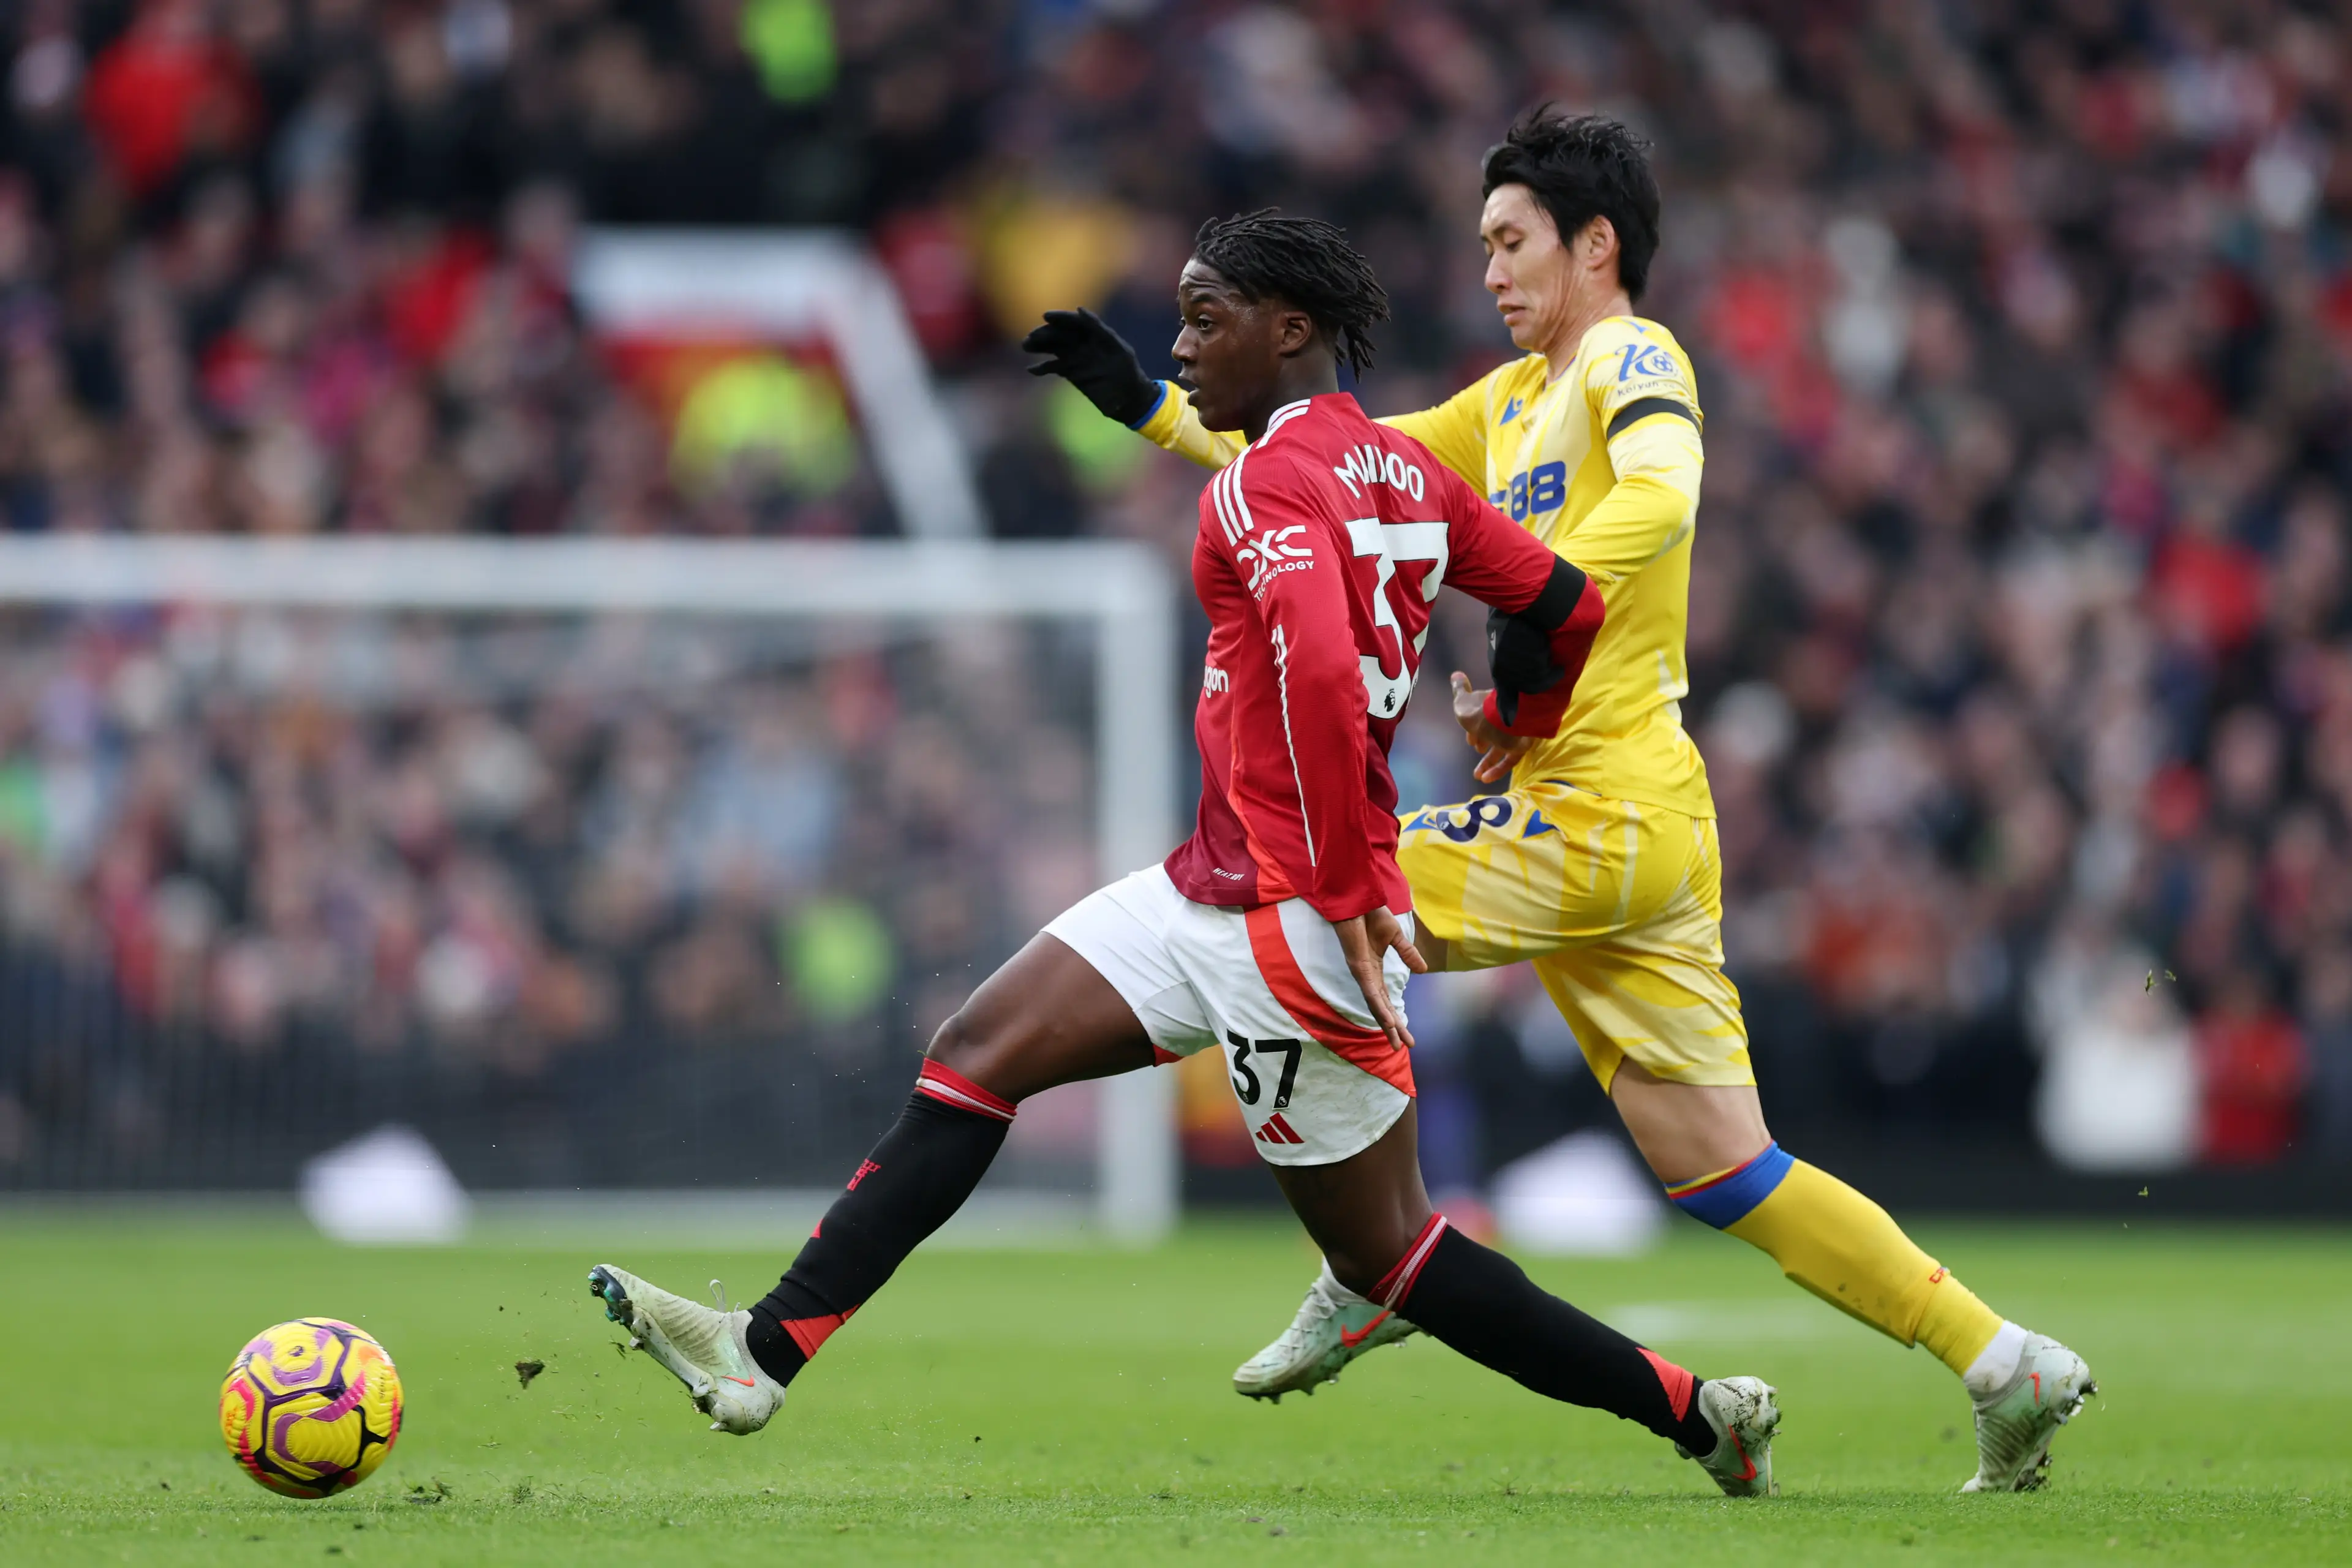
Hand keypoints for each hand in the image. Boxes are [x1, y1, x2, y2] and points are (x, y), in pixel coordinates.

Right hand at [1020, 308, 1159, 425]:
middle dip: (1044, 333)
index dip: (1060, 318)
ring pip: (1053, 348)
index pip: (1074, 322)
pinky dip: (1042, 367)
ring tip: (1026, 346)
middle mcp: (1083, 344)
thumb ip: (1100, 330)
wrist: (1130, 400)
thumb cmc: (1129, 373)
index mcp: (1095, 335)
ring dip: (1038, 346)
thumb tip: (1080, 310)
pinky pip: (1053, 367)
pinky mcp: (1071, 373)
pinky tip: (1032, 370)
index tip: (1046, 317)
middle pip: (1059, 334)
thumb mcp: (1119, 350)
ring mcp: (1076, 358)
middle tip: (1030, 338)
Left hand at [1333, 907, 1425, 1049]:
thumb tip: (1423, 971)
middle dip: (1393, 1028)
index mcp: (1375, 971)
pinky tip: (1388, 1021)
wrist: (1358, 899)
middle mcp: (1367, 977)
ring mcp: (1361, 974)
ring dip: (1386, 1024)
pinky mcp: (1358, 967)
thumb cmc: (1371, 914)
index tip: (1407, 1034)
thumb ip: (1407, 954)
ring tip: (1396, 1041)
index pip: (1387, 1000)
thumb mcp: (1396, 937)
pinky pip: (1370, 992)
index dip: (1397, 1017)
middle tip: (1405, 1047)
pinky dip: (1379, 1007)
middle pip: (1382, 1009)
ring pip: (1375, 1005)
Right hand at [1452, 671, 1532, 784]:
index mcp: (1491, 708)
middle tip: (1477, 750)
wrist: (1504, 718)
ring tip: (1477, 775)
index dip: (1474, 730)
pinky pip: (1510, 759)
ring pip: (1502, 748)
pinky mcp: (1522, 746)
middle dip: (1483, 744)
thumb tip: (1455, 674)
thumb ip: (1459, 689)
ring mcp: (1515, 733)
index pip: (1483, 719)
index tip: (1470, 741)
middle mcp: (1505, 720)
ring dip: (1488, 762)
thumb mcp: (1462, 701)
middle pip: (1494, 734)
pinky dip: (1498, 769)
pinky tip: (1486, 778)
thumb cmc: (1480, 711)